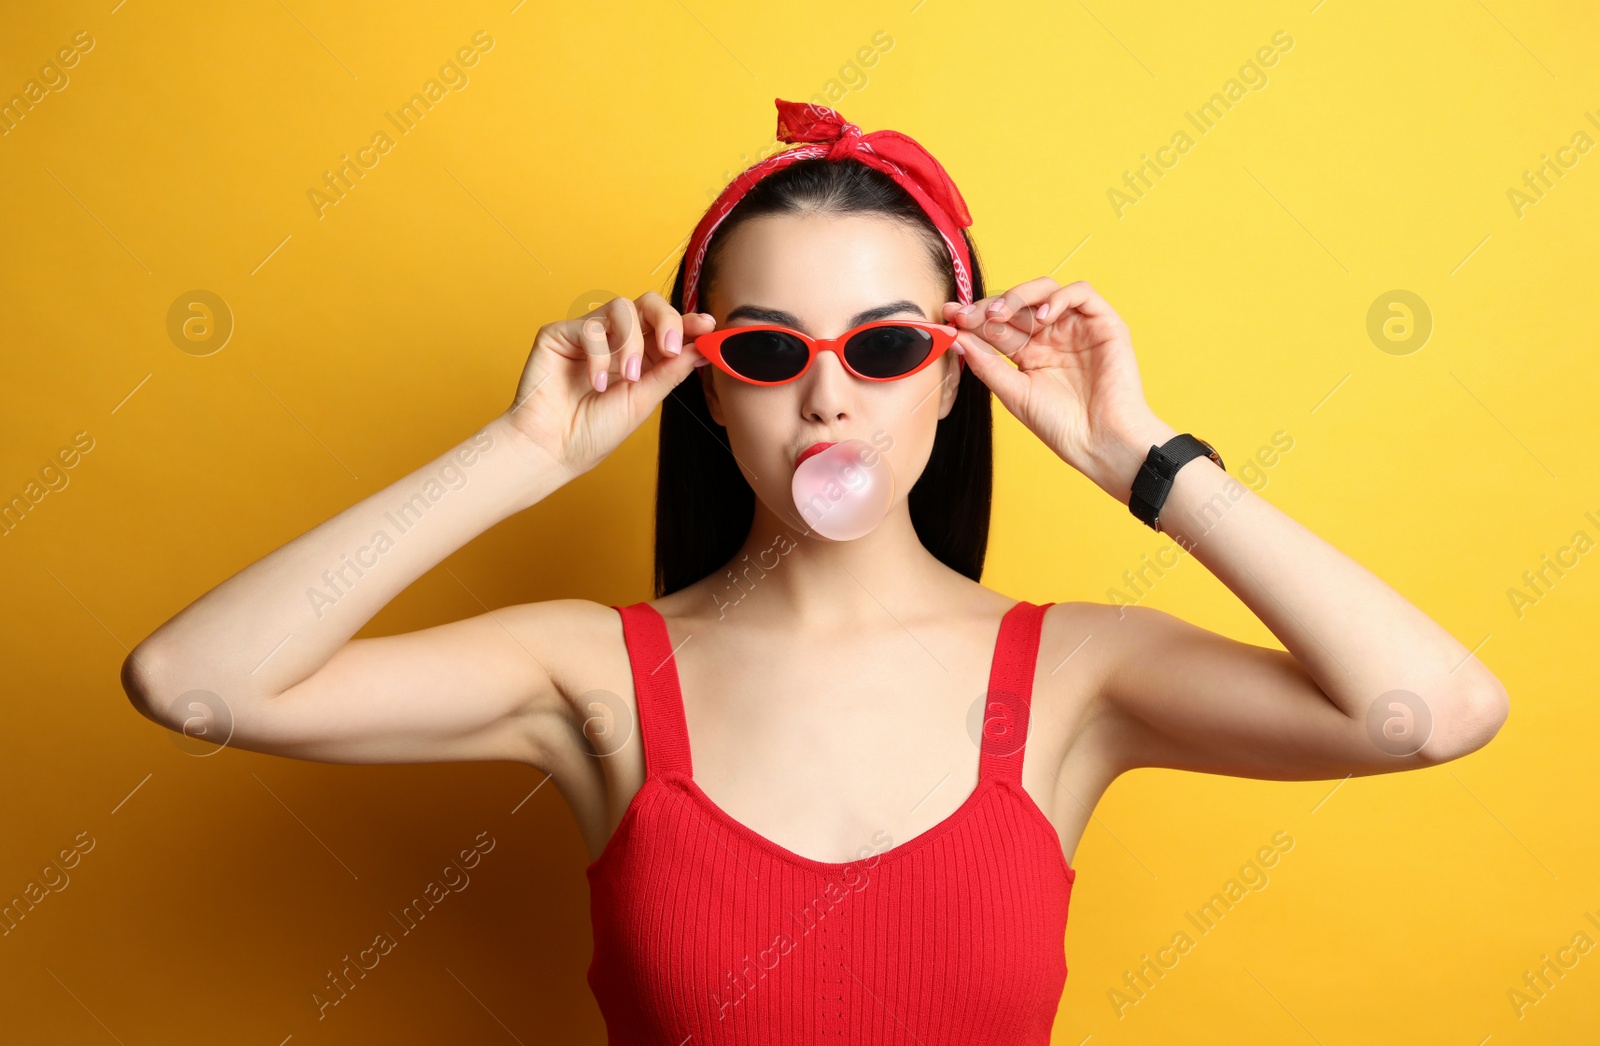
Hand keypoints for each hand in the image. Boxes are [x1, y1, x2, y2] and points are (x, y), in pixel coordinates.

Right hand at [501, 292, 715, 476]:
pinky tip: (596, 383)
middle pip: (647, 304)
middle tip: (670, 347)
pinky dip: (599, 356)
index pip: (666, 328)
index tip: (708, 326)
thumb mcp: (643, 400)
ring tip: (628, 376)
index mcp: (639, 356)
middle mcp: (615, 341)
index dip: (688, 322)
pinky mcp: (559, 334)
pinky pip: (590, 327)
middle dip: (666, 319)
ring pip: (621, 307)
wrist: (552, 450)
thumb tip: (704, 347)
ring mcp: (588, 335)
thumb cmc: (593, 432)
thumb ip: (671, 370)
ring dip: (631, 342)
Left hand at [942, 278, 1176, 502]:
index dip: (974, 318)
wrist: (1099, 442)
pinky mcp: (1104, 324)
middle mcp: (1052, 337)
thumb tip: (955, 337)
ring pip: (1046, 290)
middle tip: (967, 314)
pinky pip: (1081, 294)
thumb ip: (986, 364)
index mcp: (1029, 354)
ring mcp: (1077, 328)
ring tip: (1000, 314)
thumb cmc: (1059, 424)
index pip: (998, 326)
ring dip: (1019, 296)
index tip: (949, 316)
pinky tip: (1042, 317)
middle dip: (989, 306)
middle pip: (1018, 305)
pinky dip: (1059, 298)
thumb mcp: (1013, 393)